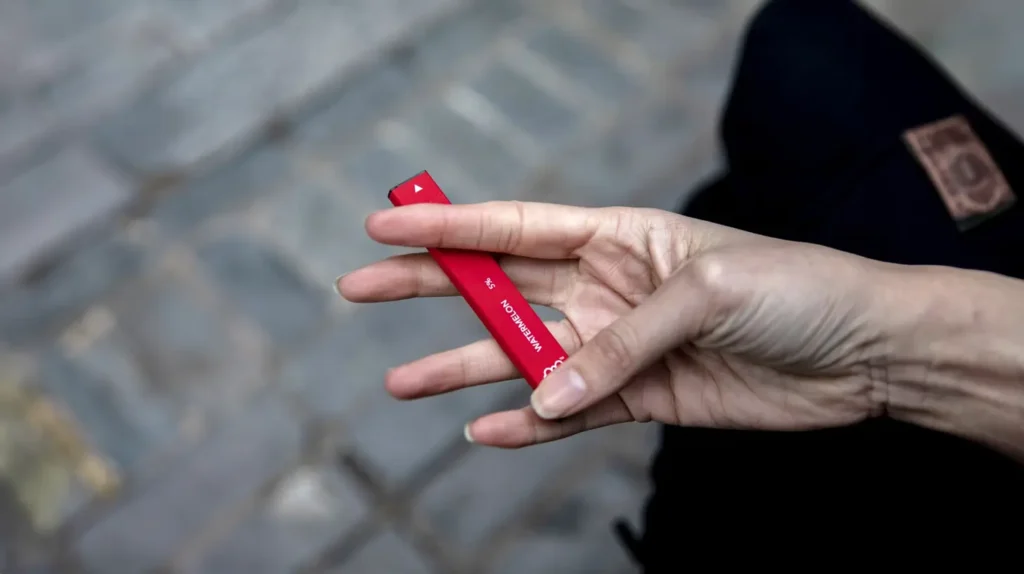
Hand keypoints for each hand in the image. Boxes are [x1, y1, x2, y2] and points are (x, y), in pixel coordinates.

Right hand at [338, 201, 905, 447]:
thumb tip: (547, 393)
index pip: (515, 225)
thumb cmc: (796, 291)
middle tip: (359, 287)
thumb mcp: (710, 293)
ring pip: (522, 357)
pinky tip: (486, 431)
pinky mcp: (639, 398)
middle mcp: (607, 286)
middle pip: (499, 285)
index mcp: (620, 235)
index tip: (385, 222)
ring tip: (401, 384)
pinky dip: (527, 425)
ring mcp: (617, 345)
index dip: (448, 224)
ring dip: (463, 367)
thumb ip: (623, 342)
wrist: (862, 354)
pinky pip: (568, 413)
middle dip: (430, 286)